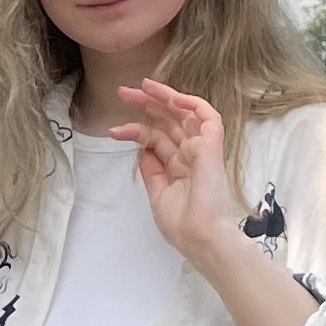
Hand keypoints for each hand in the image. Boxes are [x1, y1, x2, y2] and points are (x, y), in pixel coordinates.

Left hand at [112, 79, 250, 269]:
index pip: (157, 139)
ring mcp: (202, 149)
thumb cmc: (182, 226)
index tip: (114, 131)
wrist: (199, 237)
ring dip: (164, 97)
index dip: (135, 130)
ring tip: (142, 87)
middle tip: (124, 92)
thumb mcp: (157, 195)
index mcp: (179, 167)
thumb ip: (151, 170)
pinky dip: (191, 103)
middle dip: (146, 105)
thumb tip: (142, 149)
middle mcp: (190, 155)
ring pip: (185, 113)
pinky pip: (207, 116)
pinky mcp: (212, 147)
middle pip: (168, 121)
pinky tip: (170, 96)